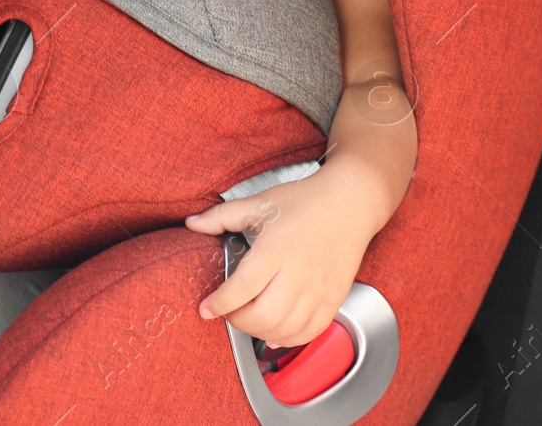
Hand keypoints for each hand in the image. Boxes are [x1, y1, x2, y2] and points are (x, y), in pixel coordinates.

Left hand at [184, 166, 379, 348]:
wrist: (350, 202)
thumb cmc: (304, 201)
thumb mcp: (260, 203)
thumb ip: (222, 217)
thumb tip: (191, 224)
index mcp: (277, 247)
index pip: (243, 287)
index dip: (220, 303)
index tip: (206, 309)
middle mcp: (299, 271)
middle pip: (263, 315)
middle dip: (238, 321)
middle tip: (229, 312)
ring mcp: (319, 288)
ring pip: (285, 328)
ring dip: (260, 332)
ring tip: (250, 320)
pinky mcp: (334, 297)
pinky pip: (310, 331)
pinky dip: (290, 339)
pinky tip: (276, 333)